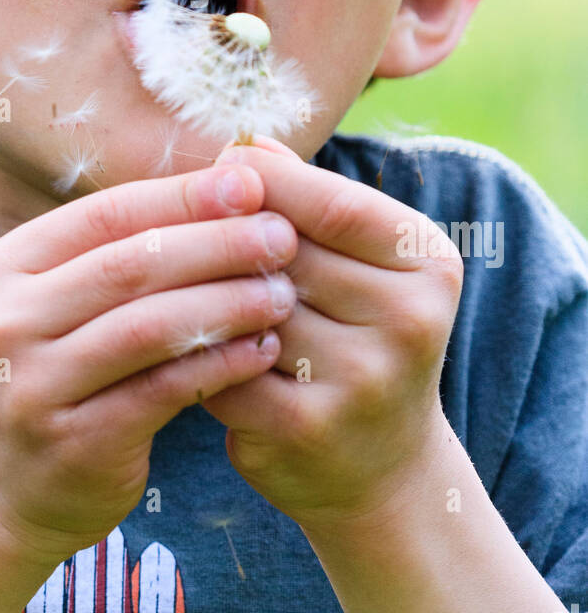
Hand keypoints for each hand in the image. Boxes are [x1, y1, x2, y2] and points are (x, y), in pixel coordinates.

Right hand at [0, 158, 299, 569]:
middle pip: (131, 265)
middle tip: (282, 236)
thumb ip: (123, 252)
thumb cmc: (55, 375)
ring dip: (227, 303)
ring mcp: (35, 387)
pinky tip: (263, 350)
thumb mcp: (60, 304)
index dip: (183, 196)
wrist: (1, 493)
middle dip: (217, 244)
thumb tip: (228, 185)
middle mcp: (7, 322)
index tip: (251, 183)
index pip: (107, 214)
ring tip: (282, 293)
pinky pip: (164, 389)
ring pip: (150, 327)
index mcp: (5, 268)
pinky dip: (220, 364)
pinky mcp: (75, 443)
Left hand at [198, 136, 462, 531]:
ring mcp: (361, 380)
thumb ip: (310, 201)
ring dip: (206, 292)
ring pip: (245, 305)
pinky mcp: (306, 427)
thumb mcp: (360, 262)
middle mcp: (408, 321)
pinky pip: (222, 363)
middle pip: (281, 252)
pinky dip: (196, 348)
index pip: (331, 203)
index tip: (224, 167)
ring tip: (184, 281)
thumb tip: (248, 145)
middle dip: (228, 236)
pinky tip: (184, 340)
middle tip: (187, 221)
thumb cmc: (358, 335)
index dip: (266, 180)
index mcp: (428, 264)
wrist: (380, 468)